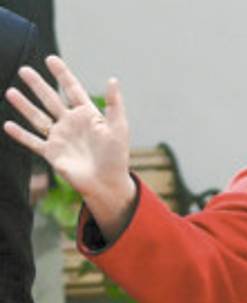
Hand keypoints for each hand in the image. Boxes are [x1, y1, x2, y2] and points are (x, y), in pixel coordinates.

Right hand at [3, 55, 135, 238]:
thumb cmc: (117, 157)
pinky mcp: (52, 153)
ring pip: (38, 118)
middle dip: (38, 85)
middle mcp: (71, 124)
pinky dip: (20, 134)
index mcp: (88, 115)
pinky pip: (33, 141)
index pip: (72, 89)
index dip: (62, 74)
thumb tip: (113, 78)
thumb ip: (114, 104)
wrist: (108, 184)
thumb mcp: (118, 128)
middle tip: (24, 69)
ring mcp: (60, 138)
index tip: (51, 59)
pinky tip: (7, 125)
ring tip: (10, 91)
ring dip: (24, 105)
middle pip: (50, 99)